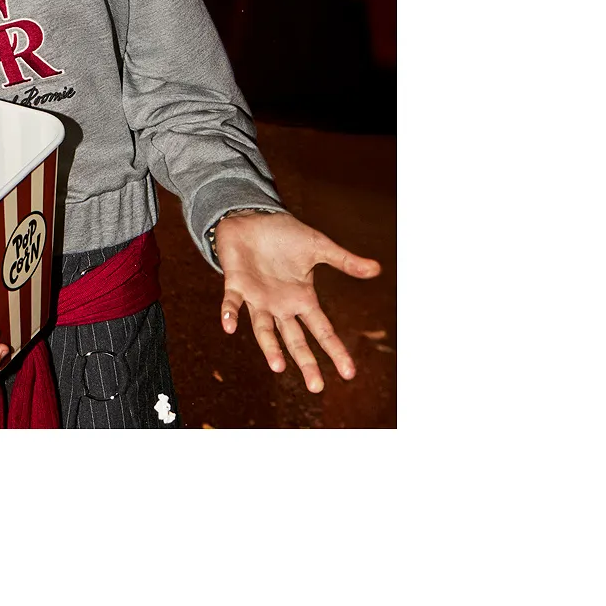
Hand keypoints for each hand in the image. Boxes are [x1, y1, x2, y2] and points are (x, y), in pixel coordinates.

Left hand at [216, 209, 380, 391]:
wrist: (252, 218)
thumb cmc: (284, 235)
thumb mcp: (318, 247)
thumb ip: (344, 261)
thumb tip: (377, 269)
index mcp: (302, 299)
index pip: (322, 331)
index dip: (335, 351)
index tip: (349, 374)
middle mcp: (280, 305)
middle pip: (295, 340)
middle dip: (306, 362)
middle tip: (316, 387)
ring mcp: (257, 297)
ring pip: (264, 329)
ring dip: (270, 347)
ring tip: (278, 366)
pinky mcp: (236, 283)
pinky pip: (232, 301)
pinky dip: (229, 312)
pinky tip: (229, 326)